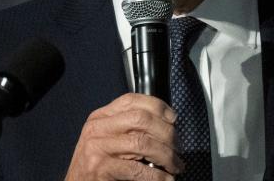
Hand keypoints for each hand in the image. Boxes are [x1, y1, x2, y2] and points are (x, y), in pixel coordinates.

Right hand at [64, 93, 182, 179]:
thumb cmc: (96, 165)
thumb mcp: (107, 139)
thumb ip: (128, 128)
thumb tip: (164, 124)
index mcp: (100, 117)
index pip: (132, 100)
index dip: (157, 106)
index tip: (173, 119)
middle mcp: (97, 129)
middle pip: (141, 119)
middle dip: (167, 133)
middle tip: (178, 148)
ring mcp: (97, 148)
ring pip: (142, 143)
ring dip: (166, 156)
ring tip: (175, 166)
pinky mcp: (100, 168)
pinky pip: (136, 170)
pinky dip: (156, 176)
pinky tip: (165, 179)